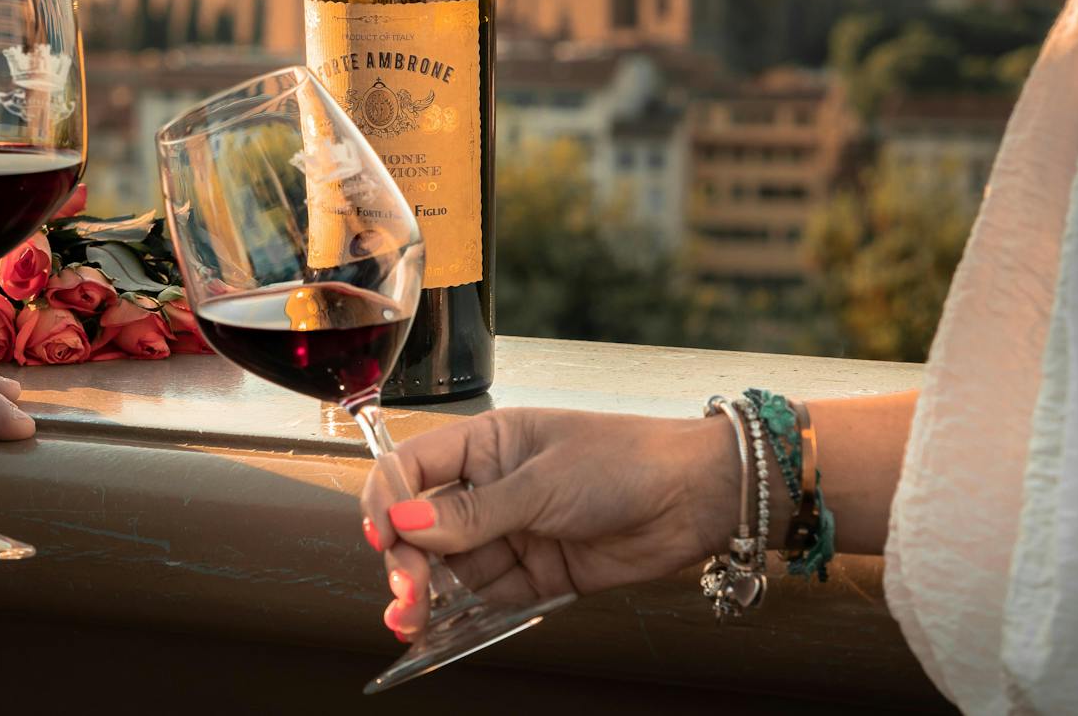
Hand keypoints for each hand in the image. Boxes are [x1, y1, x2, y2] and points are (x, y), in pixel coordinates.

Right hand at [359, 408, 736, 638]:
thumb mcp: (541, 483)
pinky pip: (486, 597)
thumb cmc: (623, 462)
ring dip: (426, 595)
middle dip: (406, 560)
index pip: (413, 468)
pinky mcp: (535, 574)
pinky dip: (461, 617)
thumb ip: (473, 513)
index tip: (383, 536)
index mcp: (485, 444)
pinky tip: (437, 633)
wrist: (693, 498)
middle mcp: (491, 487)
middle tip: (405, 592)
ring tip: (412, 620)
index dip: (388, 500)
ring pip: (449, 568)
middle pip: (423, 526)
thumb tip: (404, 522)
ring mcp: (512, 532)